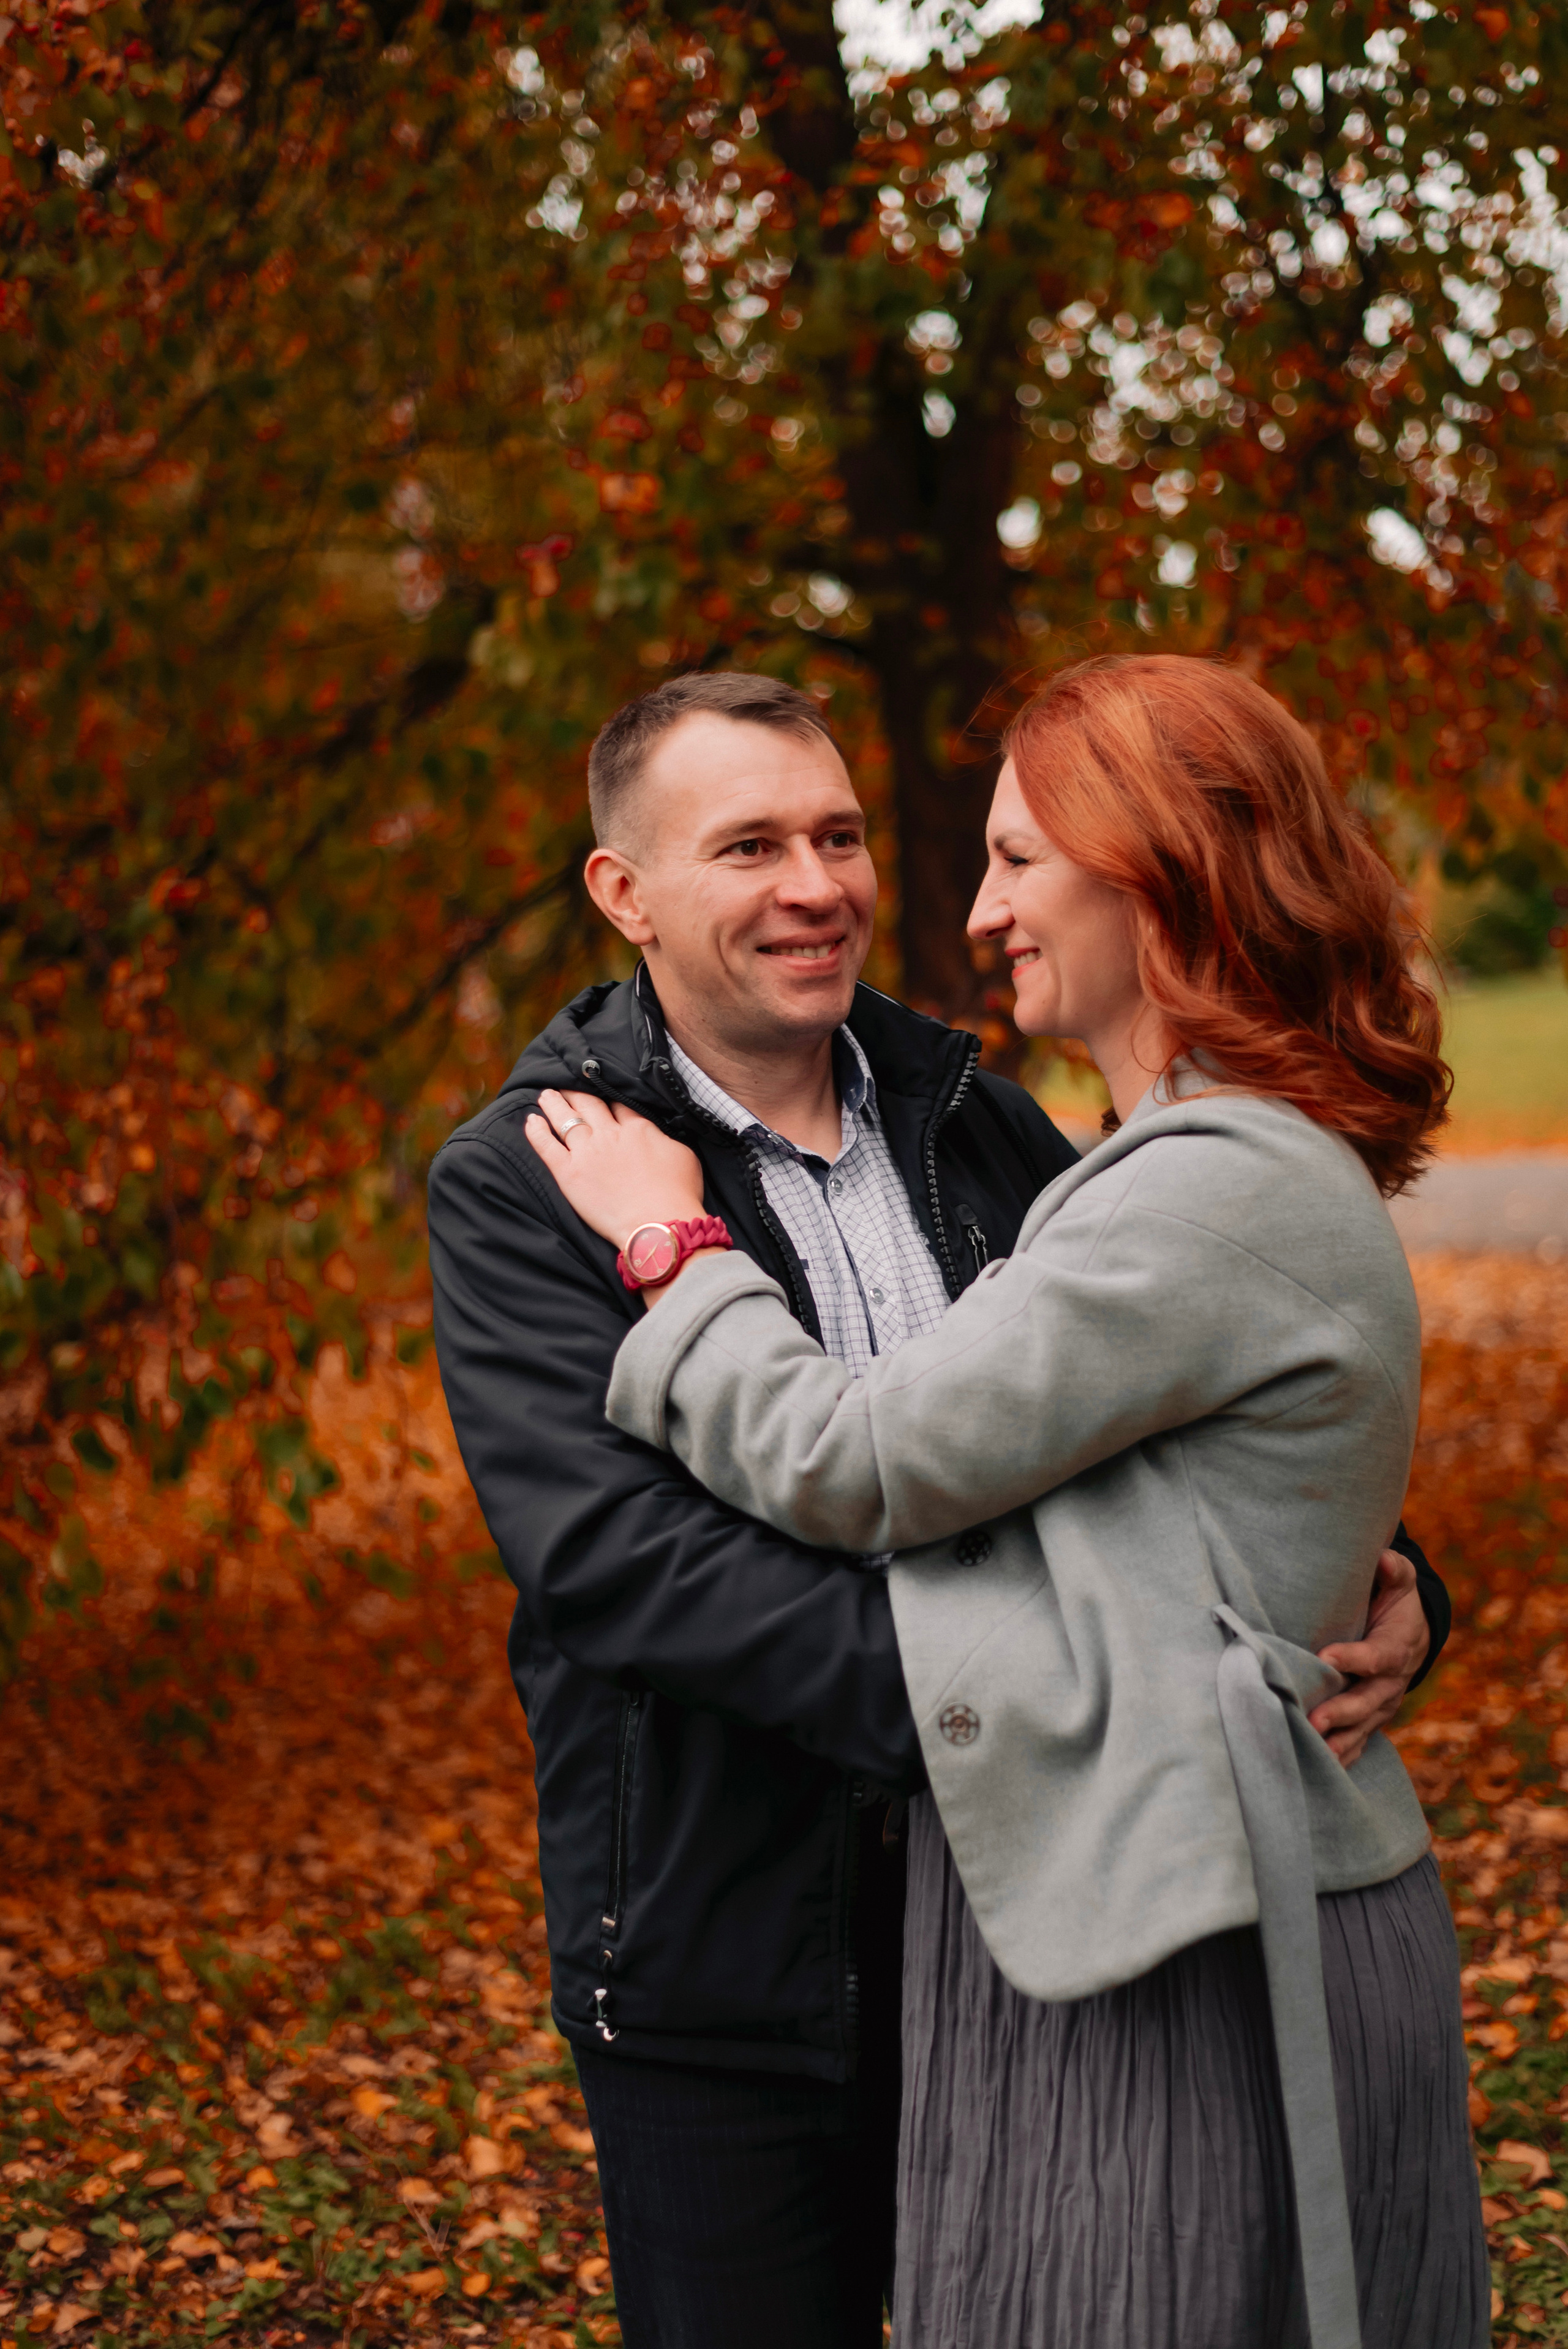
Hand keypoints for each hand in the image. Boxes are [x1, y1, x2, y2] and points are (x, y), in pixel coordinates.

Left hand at [525, 1089, 705, 1250]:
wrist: (660, 1225)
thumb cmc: (678, 1196)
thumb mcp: (684, 1157)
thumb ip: (665, 1140)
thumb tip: (657, 1135)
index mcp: (638, 1129)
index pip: (619, 1106)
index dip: (609, 1098)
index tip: (602, 1092)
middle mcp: (609, 1135)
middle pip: (589, 1105)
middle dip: (577, 1092)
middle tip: (567, 1085)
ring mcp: (586, 1152)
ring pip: (566, 1118)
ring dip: (555, 1103)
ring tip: (546, 1094)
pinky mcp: (568, 1173)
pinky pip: (546, 1146)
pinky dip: (536, 1131)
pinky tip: (531, 1120)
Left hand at [1309, 1547, 1427, 1767]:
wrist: (1413, 1636)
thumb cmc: (1397, 1604)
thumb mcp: (1400, 1584)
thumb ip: (1395, 1572)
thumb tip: (1385, 1558)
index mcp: (1397, 1649)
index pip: (1377, 1657)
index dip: (1355, 1658)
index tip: (1326, 1657)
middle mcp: (1391, 1684)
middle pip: (1368, 1702)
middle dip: (1343, 1712)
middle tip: (1315, 1719)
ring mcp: (1381, 1707)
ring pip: (1361, 1728)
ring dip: (1338, 1741)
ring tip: (1313, 1751)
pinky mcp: (1370, 1721)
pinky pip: (1357, 1742)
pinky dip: (1341, 1757)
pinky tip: (1319, 1769)